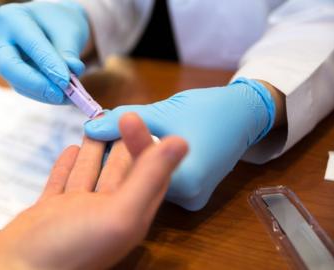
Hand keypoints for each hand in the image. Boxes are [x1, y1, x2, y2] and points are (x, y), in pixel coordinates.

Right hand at [0, 0, 88, 103]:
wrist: (53, 24)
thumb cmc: (60, 22)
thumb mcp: (69, 31)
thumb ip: (68, 53)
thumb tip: (70, 76)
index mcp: (12, 17)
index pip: (30, 44)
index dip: (48, 65)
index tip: (66, 81)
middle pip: (9, 67)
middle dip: (36, 84)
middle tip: (59, 95)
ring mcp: (0, 57)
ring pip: (16, 82)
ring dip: (43, 94)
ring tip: (67, 98)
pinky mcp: (9, 74)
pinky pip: (23, 88)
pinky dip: (43, 95)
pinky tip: (60, 97)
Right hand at [0, 113, 186, 269]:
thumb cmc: (71, 247)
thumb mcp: (118, 213)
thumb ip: (148, 179)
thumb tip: (181, 141)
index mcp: (129, 215)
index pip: (146, 172)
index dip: (145, 144)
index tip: (136, 116)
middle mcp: (105, 212)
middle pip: (119, 170)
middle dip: (121, 141)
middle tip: (118, 113)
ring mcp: (76, 211)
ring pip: (91, 172)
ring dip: (96, 149)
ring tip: (96, 122)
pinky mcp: (50, 211)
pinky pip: (64, 181)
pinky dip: (69, 165)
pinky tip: (71, 148)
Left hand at [84, 78, 276, 210]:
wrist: (243, 115)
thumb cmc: (207, 110)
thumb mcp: (162, 112)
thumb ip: (124, 121)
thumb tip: (90, 128)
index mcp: (185, 181)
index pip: (134, 167)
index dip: (112, 148)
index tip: (97, 130)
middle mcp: (189, 198)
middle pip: (141, 178)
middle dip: (121, 154)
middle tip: (103, 132)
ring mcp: (191, 198)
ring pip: (149, 179)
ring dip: (134, 160)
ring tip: (117, 138)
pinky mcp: (192, 193)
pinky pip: (161, 180)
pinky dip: (149, 166)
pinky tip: (138, 149)